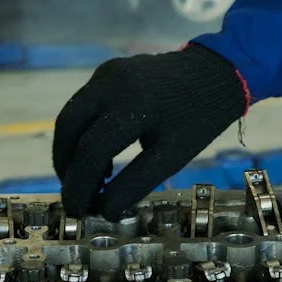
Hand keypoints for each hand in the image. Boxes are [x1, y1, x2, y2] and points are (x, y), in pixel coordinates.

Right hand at [52, 44, 247, 220]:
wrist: (214, 72)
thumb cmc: (197, 119)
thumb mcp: (171, 157)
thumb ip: (135, 184)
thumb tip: (104, 211)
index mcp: (131, 106)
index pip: (90, 151)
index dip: (80, 185)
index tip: (79, 210)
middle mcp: (110, 84)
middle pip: (68, 129)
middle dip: (66, 166)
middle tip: (76, 195)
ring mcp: (105, 73)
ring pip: (70, 115)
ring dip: (71, 150)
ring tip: (89, 180)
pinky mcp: (106, 71)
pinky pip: (83, 105)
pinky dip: (83, 132)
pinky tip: (100, 156)